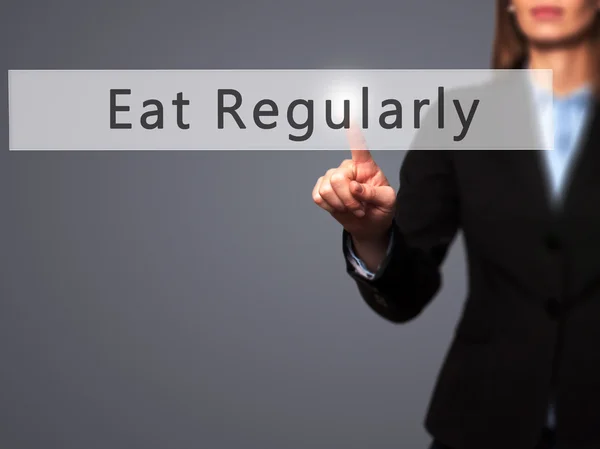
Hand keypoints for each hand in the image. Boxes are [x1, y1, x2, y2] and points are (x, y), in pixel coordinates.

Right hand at [312, 126, 395, 242]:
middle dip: (348, 198)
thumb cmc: (381, 209)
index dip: (354, 136)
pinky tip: (339, 207)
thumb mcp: (387, 201)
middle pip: (337, 178)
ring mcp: (333, 178)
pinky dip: (329, 206)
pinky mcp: (323, 189)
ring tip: (351, 208)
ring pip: (326, 189)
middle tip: (359, 208)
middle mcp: (348, 168)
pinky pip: (318, 196)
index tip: (350, 120)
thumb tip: (355, 187)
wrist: (369, 226)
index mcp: (366, 166)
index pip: (360, 149)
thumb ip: (374, 193)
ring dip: (340, 204)